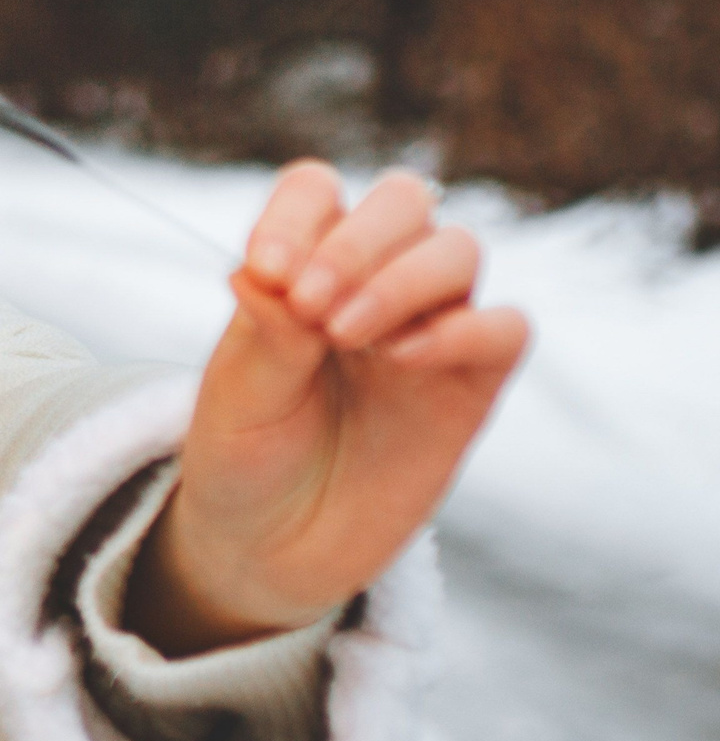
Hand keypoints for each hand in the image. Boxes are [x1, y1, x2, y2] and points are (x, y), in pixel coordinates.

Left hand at [126, 161, 529, 655]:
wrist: (267, 548)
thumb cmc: (243, 457)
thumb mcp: (235, 396)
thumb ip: (264, 333)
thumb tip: (260, 268)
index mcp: (301, 269)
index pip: (316, 192)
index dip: (296, 213)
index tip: (266, 268)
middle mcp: (370, 286)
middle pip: (403, 203)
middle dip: (358, 239)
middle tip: (310, 303)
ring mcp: (426, 332)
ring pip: (457, 251)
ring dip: (400, 279)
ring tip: (343, 334)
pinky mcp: (468, 389)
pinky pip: (504, 329)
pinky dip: (464, 329)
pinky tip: (404, 359)